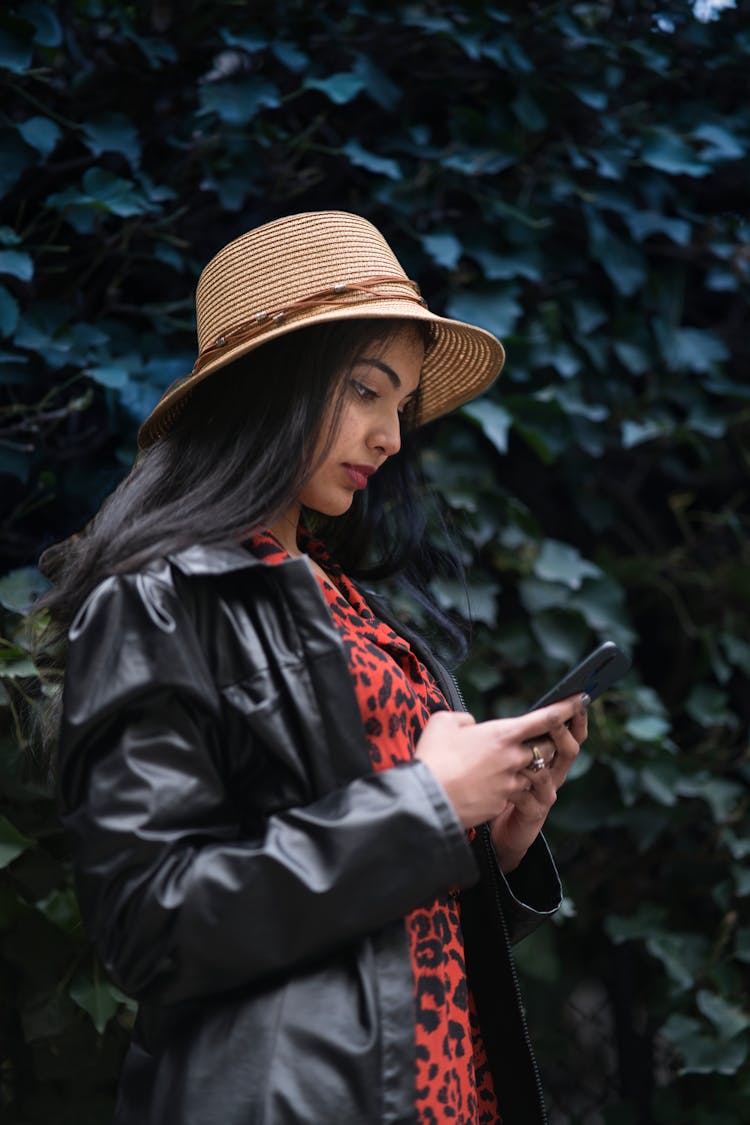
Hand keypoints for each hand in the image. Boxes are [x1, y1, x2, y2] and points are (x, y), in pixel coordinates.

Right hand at [415, 695, 587, 854]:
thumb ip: (464, 719)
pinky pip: (516, 793)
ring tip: (506, 766)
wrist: (428, 799)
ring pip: (533, 773)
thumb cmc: (433, 757)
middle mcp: (513, 758)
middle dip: (546, 743)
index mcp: (503, 734)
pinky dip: (510, 788)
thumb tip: (472, 725)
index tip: (580, 699)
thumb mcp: (443, 722)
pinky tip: (489, 786)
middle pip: (546, 748)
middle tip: (540, 738)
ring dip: (526, 768)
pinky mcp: (503, 803)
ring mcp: (511, 783)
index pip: (545, 718)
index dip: (566, 707)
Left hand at [489, 699, 586, 871]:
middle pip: (570, 748)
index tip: (578, 697)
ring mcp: (545, 793)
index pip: (568, 732)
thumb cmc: (497, 789)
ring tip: (527, 746)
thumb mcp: (500, 760)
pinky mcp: (535, 810)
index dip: (574, 715)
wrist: (497, 831)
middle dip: (563, 731)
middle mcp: (552, 773)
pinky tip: (508, 779)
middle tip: (554, 718)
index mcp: (548, 757)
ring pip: (551, 770)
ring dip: (541, 756)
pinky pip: (532, 793)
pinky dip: (520, 784)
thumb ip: (494, 739)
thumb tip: (469, 719)